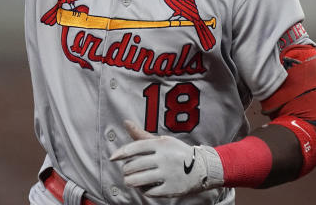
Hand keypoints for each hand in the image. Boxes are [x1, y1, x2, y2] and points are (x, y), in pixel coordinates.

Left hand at [109, 120, 223, 197]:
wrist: (202, 168)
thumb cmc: (177, 153)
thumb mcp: (163, 141)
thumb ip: (142, 135)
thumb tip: (125, 122)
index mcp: (161, 144)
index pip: (135, 147)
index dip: (121, 153)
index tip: (112, 158)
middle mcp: (164, 158)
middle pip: (134, 166)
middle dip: (126, 170)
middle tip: (127, 171)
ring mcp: (168, 174)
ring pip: (138, 180)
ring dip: (130, 181)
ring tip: (130, 180)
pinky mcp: (171, 189)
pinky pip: (149, 192)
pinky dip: (144, 190)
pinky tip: (145, 187)